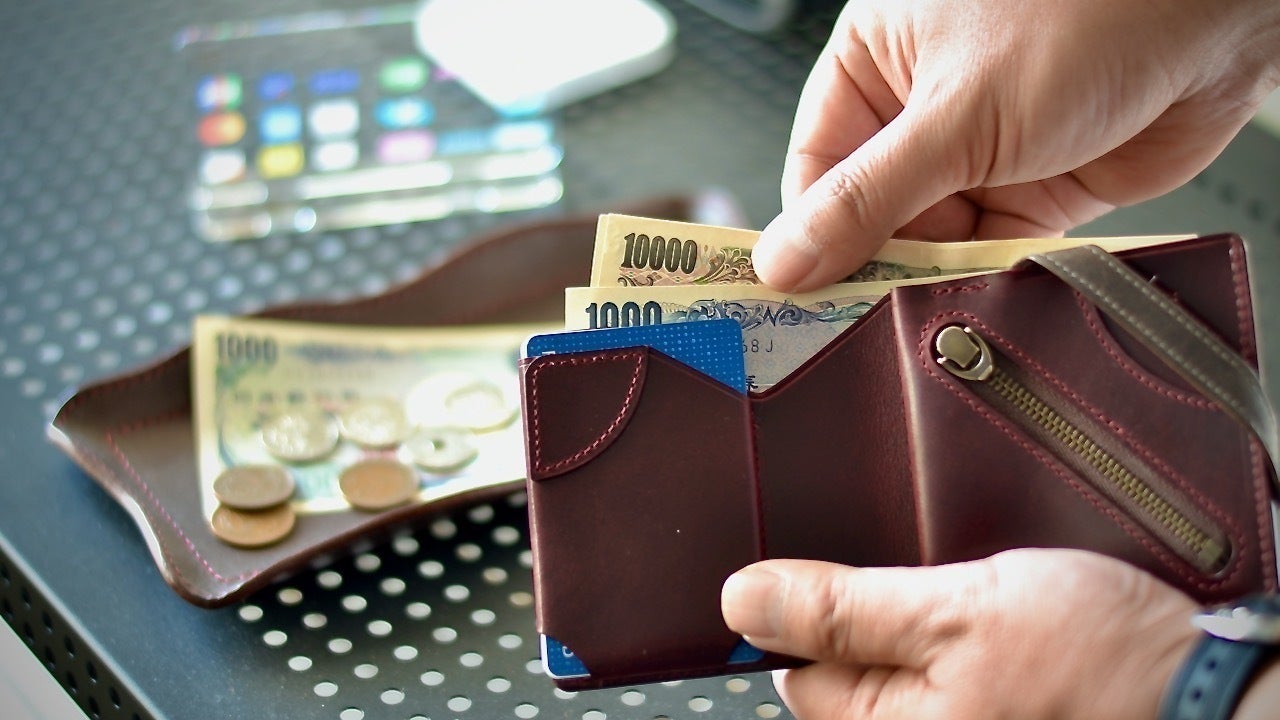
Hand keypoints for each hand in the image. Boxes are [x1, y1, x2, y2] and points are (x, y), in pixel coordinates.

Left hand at [720, 549, 1200, 719]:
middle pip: (848, 668)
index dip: (808, 609)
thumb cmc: (1099, 663)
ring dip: (920, 617)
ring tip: (974, 599)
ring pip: (901, 661)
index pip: (795, 670)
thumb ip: (843, 609)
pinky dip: (956, 634)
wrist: (1207, 689)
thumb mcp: (955, 610)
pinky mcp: (992, 715)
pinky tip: (995, 616)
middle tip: (933, 586)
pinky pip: (944, 671)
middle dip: (874, 613)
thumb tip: (743, 600)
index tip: (836, 572)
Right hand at [753, 0, 1279, 291]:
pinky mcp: (1036, 191)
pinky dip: (984, 278)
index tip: (795, 294)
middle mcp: (922, 108)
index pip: (818, 167)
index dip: (807, 233)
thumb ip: (868, 198)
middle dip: (873, 263)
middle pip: (871, 213)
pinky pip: (988, 251)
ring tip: (921, 311)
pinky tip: (974, 297)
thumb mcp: (954, 114)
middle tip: (854, 320)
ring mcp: (980, 153)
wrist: (1215, 18)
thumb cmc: (1087, 12)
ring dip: (931, 277)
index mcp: (877, 61)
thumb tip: (786, 259)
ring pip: (930, 240)